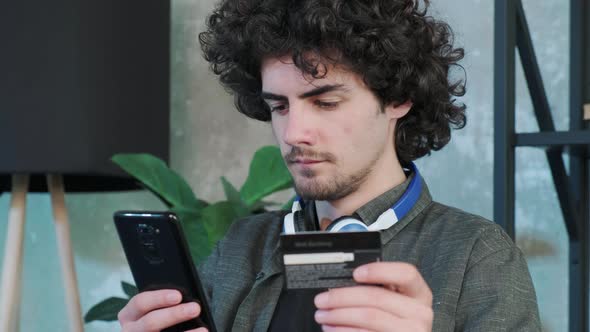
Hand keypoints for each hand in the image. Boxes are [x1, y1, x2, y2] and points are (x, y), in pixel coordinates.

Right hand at [118, 289, 207, 331]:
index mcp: (129, 315)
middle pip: (151, 322)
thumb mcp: (151, 310)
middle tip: (195, 308)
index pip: (140, 302)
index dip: (159, 298)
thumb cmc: (155, 321)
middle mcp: (131, 330)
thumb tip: (185, 297)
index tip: (179, 295)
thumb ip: (162, 303)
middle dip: (175, 314)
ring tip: (203, 329)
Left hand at [314, 262, 432, 331]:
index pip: (406, 273)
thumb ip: (377, 289)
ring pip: (369, 317)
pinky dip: (344, 331)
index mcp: (419, 293)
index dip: (379, 270)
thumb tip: (342, 283)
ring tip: (323, 315)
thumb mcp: (393, 301)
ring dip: (339, 315)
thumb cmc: (393, 320)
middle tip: (322, 299)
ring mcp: (412, 331)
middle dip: (343, 297)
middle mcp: (420, 312)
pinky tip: (334, 329)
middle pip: (377, 297)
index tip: (355, 273)